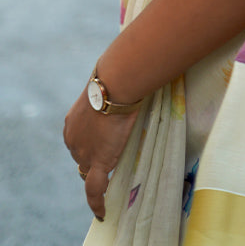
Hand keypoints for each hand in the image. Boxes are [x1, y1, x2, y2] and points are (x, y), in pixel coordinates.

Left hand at [64, 87, 138, 221]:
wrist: (114, 87)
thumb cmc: (114, 82)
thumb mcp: (105, 94)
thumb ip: (106, 104)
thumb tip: (122, 96)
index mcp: (72, 124)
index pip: (80, 142)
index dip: (90, 146)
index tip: (100, 145)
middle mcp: (72, 141)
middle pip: (83, 157)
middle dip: (94, 157)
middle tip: (113, 152)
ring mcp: (83, 153)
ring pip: (89, 170)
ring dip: (99, 172)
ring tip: (113, 173)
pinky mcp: (97, 162)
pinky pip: (94, 189)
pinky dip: (97, 202)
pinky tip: (102, 211)